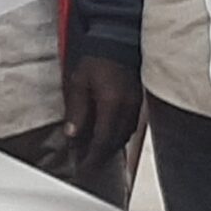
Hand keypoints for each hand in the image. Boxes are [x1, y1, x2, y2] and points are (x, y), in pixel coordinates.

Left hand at [58, 52, 142, 205]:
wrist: (117, 41)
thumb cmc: (96, 60)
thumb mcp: (78, 83)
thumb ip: (77, 111)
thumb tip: (72, 135)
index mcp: (111, 105)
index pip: (102, 141)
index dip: (92, 158)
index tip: (83, 169)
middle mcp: (127, 109)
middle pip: (114, 143)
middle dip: (100, 157)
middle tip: (86, 164)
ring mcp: (135, 107)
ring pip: (123, 137)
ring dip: (108, 147)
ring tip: (93, 152)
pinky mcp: (138, 103)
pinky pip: (129, 127)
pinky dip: (116, 135)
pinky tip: (106, 135)